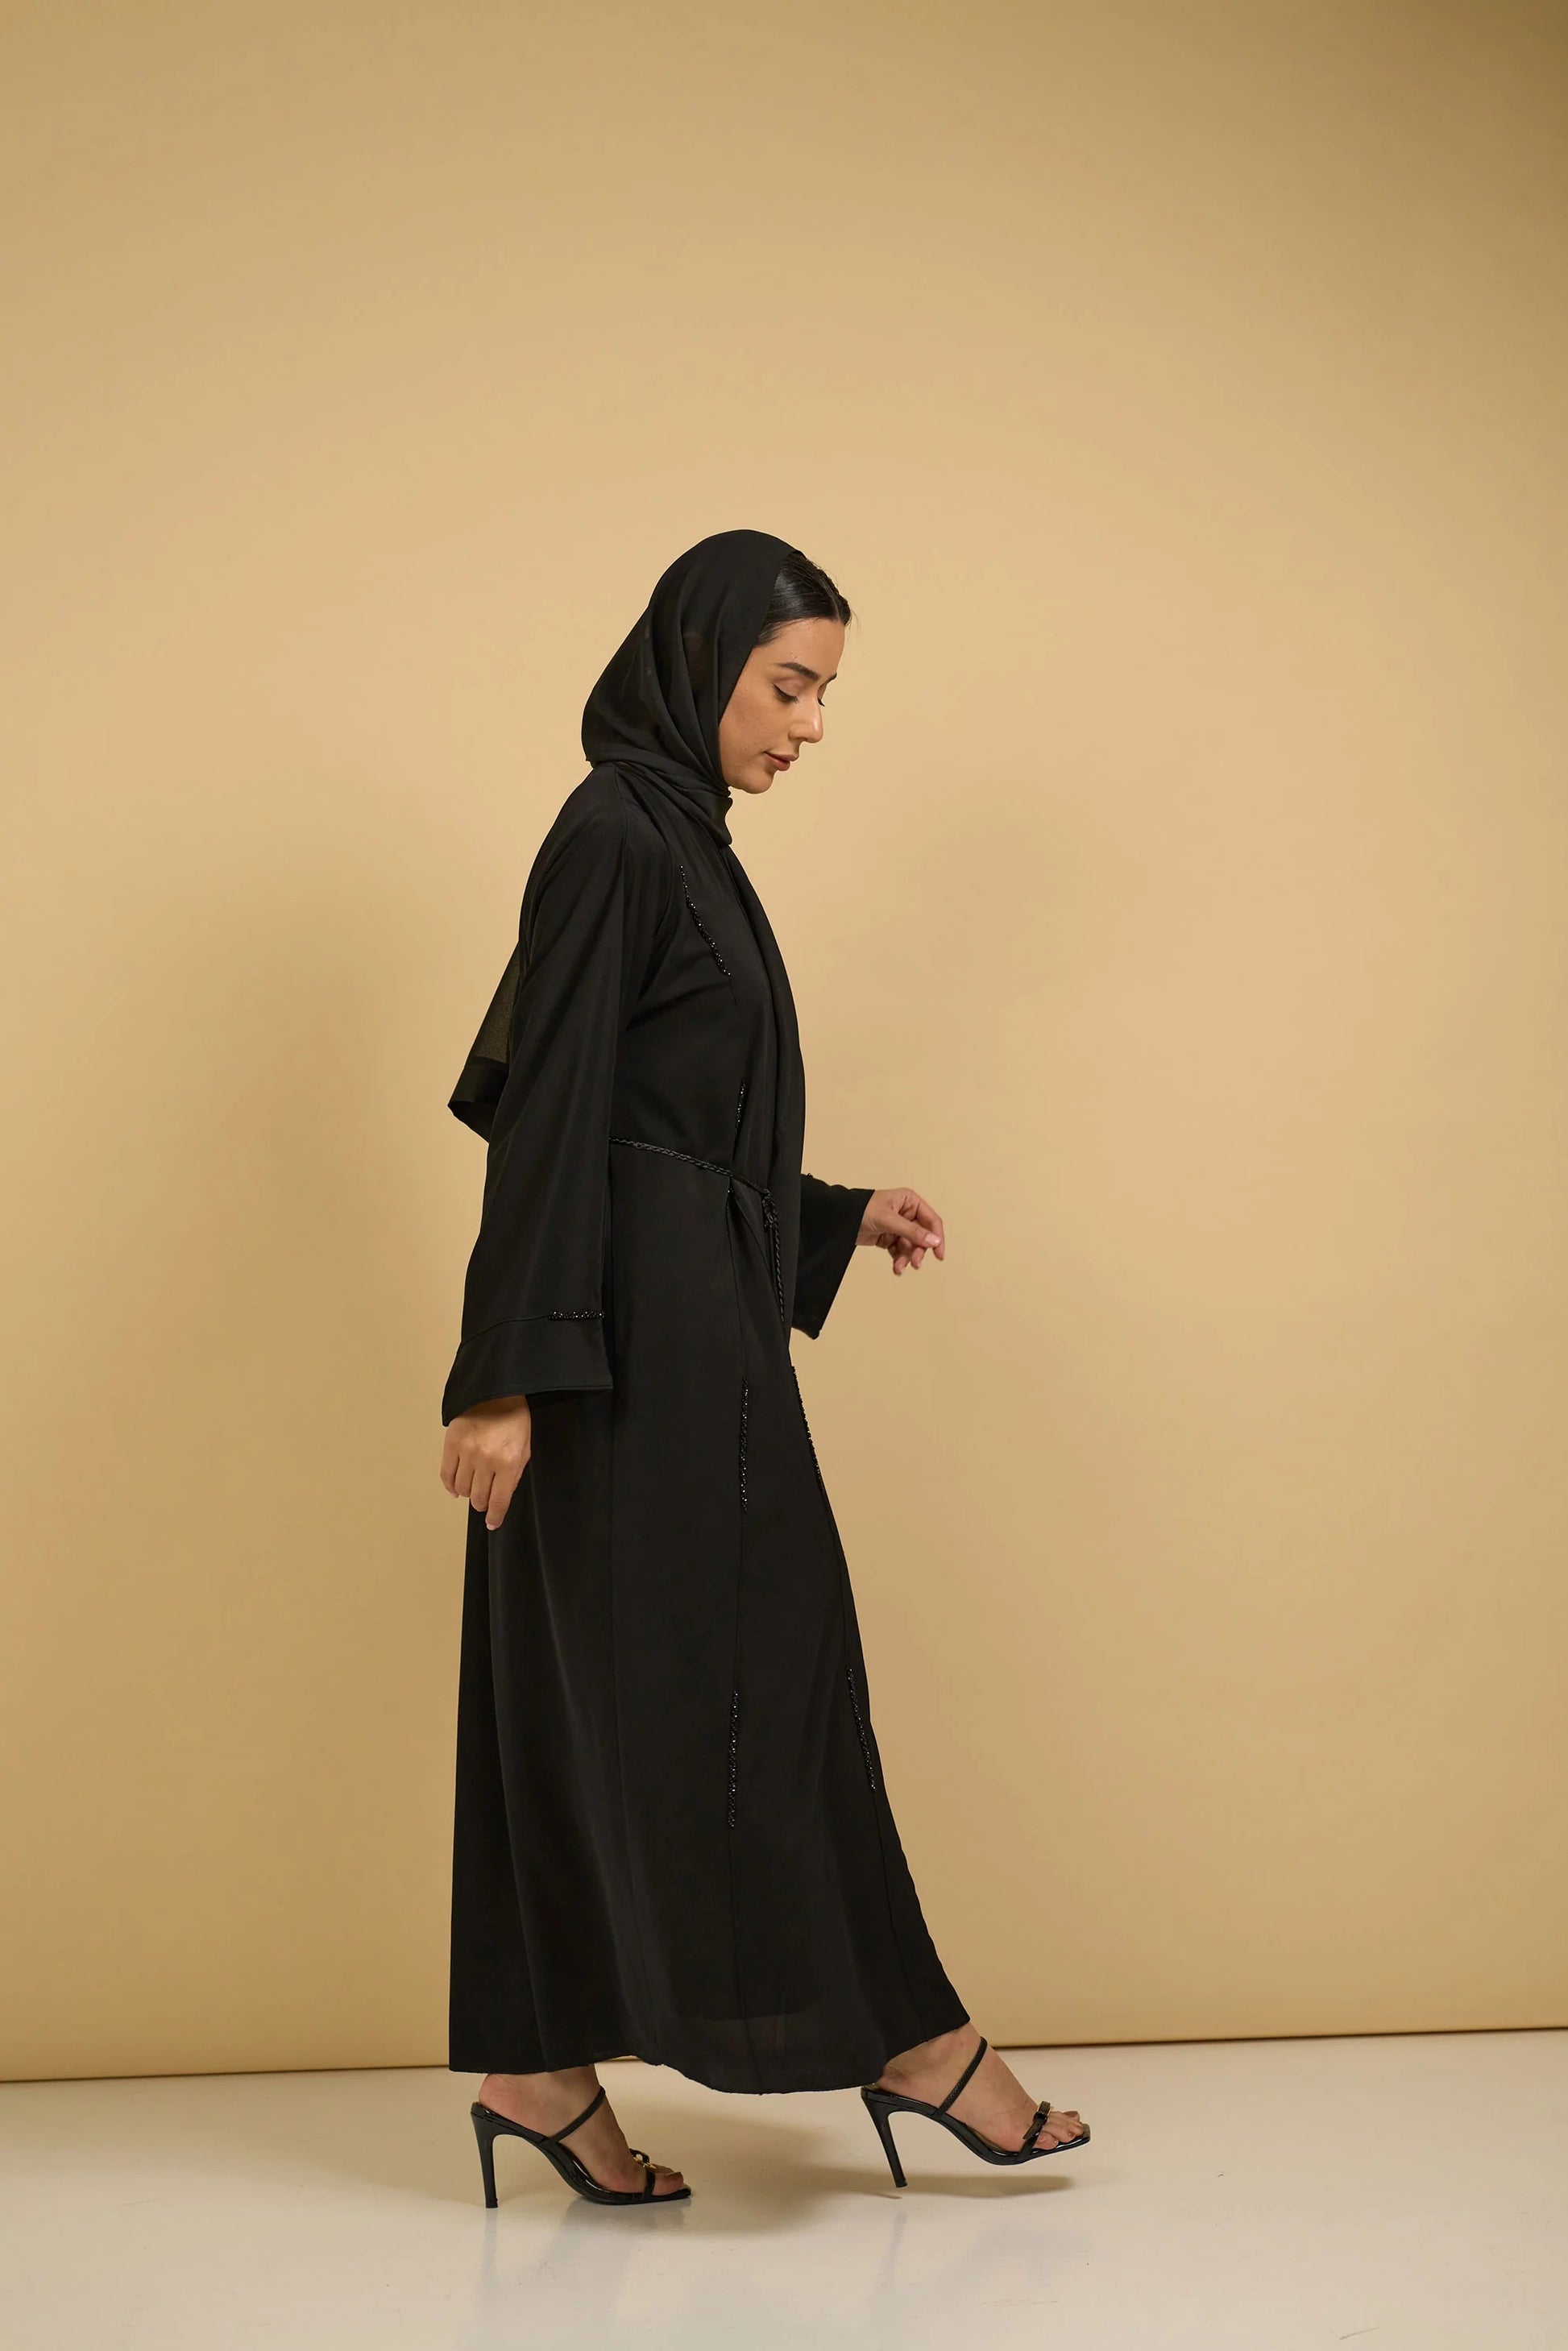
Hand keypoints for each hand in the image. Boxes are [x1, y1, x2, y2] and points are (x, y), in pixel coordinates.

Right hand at [440, 1395, 532, 1530]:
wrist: (495, 1391)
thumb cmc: (514, 1420)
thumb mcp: (524, 1449)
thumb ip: (514, 1476)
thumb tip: (500, 1499)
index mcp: (508, 1462)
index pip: (499, 1501)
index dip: (494, 1517)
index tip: (492, 1523)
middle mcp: (486, 1460)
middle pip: (478, 1498)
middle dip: (482, 1504)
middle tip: (484, 1500)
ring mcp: (466, 1452)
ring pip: (462, 1489)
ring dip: (468, 1493)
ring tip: (473, 1486)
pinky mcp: (451, 1444)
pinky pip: (446, 1475)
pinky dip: (450, 1486)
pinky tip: (456, 1488)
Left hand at [857, 1187, 945, 1277]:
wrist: (836, 1219)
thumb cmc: (860, 1209)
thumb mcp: (888, 1220)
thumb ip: (912, 1231)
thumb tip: (934, 1241)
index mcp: (910, 1201)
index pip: (931, 1220)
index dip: (937, 1237)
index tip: (939, 1254)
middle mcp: (906, 1213)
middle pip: (922, 1236)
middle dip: (917, 1251)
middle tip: (914, 1263)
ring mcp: (897, 1226)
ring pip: (910, 1246)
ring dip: (906, 1258)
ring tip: (899, 1268)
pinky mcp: (888, 1237)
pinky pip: (899, 1251)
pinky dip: (898, 1260)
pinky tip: (896, 1268)